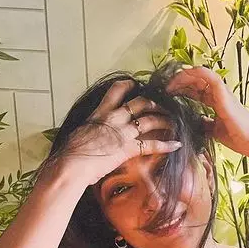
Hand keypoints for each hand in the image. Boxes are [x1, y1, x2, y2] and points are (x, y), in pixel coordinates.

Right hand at [56, 80, 181, 185]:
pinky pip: (153, 145)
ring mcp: (123, 132)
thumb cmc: (71, 153)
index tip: (134, 84)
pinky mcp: (129, 148)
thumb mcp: (79, 134)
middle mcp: (114, 118)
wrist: (72, 164)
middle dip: (153, 103)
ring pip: (149, 120)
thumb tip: (89, 135)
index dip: (127, 86)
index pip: (116, 92)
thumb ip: (90, 130)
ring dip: (164, 120)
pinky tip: (177, 145)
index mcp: (100, 113)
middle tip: (160, 106)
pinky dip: (167, 145)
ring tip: (174, 122)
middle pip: (139, 103)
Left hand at [166, 66, 248, 158]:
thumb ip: (203, 124)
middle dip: (180, 81)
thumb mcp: (213, 131)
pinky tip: (181, 81)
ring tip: (170, 84)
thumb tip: (191, 122)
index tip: (169, 94)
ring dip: (184, 76)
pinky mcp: (224, 94)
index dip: (183, 89)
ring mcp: (223, 92)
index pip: (198, 89)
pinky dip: (195, 74)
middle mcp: (220, 94)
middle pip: (197, 80)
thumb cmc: (237, 139)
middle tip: (166, 88)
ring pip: (201, 74)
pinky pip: (210, 76)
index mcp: (218, 101)